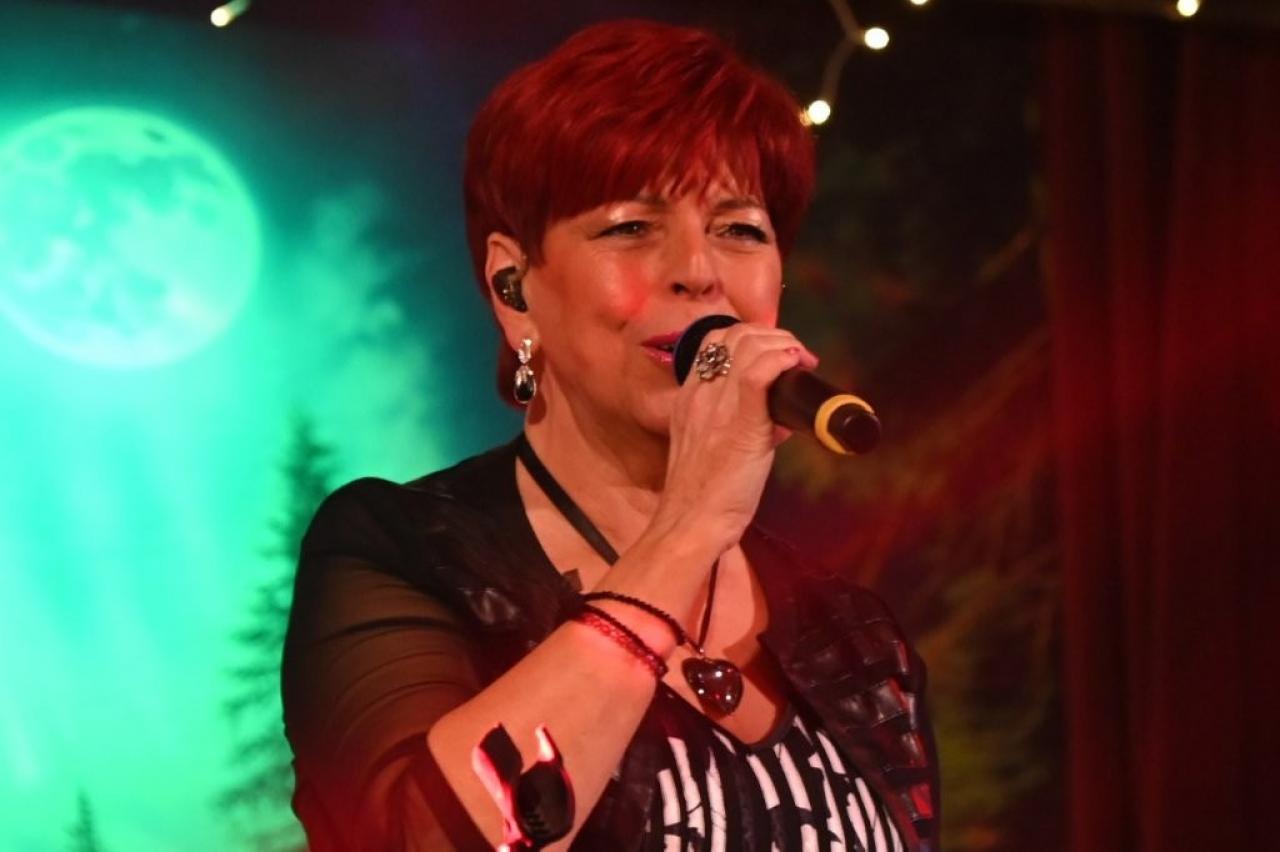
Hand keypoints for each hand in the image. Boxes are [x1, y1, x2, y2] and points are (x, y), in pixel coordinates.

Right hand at [651, 322, 818, 552]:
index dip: (750, 337)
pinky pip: (758, 374)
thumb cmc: (703, 496)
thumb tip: (777, 422)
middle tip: (798, 359)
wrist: (691, 524)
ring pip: (748, 345)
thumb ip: (736, 428)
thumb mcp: (708, 450)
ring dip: (784, 345)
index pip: (714, 341)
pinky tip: (796, 366)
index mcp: (689, 398)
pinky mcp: (741, 425)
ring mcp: (718, 407)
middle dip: (774, 337)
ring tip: (802, 364)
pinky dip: (782, 360)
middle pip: (735, 335)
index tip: (775, 355)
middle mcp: (700, 394)